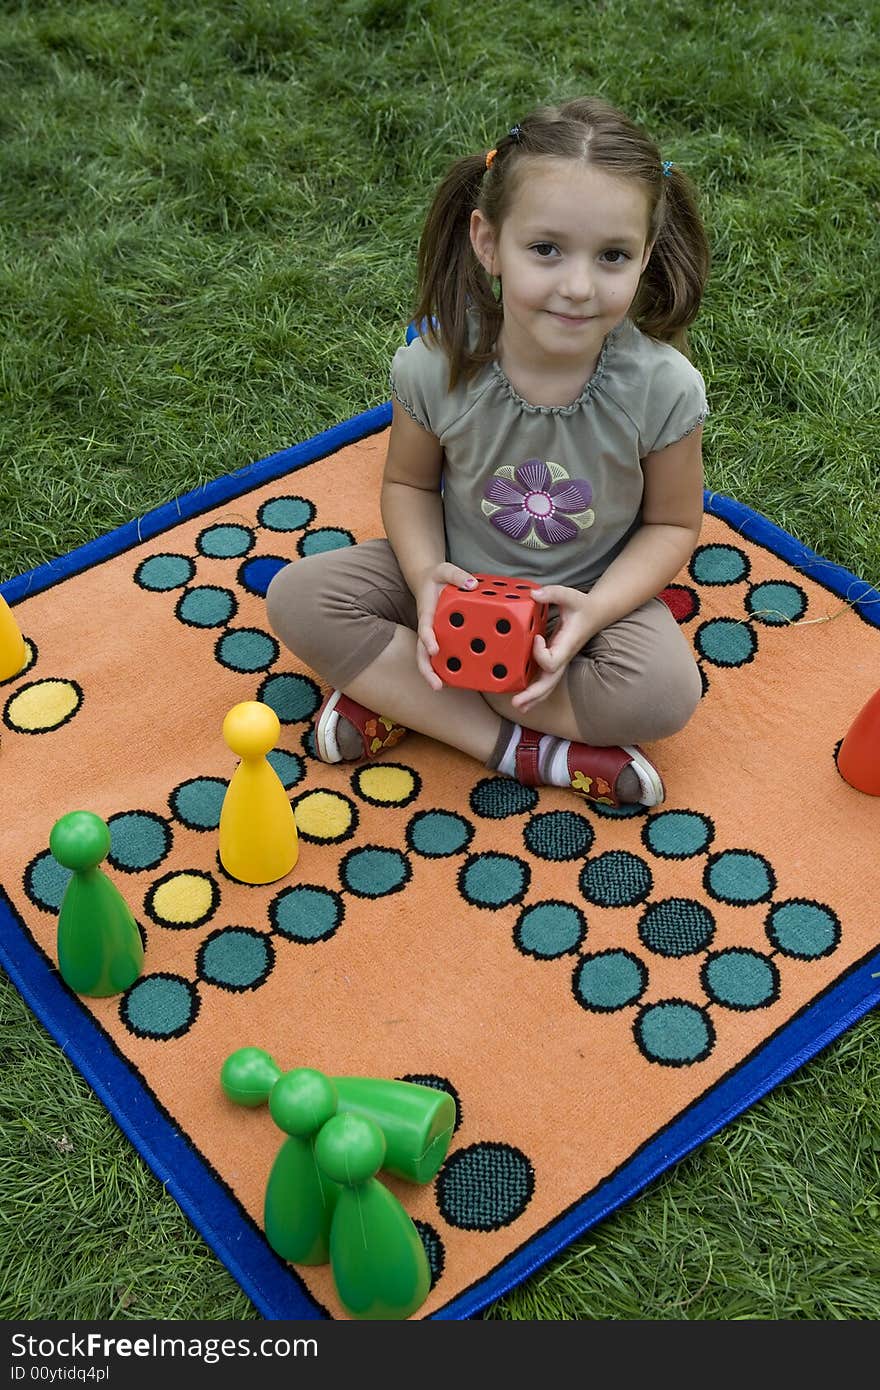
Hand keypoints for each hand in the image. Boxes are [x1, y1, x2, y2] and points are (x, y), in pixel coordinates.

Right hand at [413, 562, 477, 689]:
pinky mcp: (442, 638)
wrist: (428, 581)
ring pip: (428, 658)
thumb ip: (457, 575)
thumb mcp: (445, 569)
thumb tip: (472, 585)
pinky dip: (447, 667)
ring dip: (434, 674)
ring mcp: (433, 635)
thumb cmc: (437, 577)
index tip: (434, 650)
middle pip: (421, 653)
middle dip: (427, 671)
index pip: (425, 628)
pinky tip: (459, 678)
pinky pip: (442, 654)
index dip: (428, 639)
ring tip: (444, 689)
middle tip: (437, 686)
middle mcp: (428, 627)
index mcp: (427, 612)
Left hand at [510, 584, 595, 716]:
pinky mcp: (555, 660)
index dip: (540, 653)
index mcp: (567, 644)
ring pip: (549, 685)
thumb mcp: (570, 595)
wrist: (596, 613)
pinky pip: (546, 679)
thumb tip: (534, 594)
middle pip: (550, 682)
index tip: (535, 637)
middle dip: (534, 693)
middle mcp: (563, 657)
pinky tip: (523, 699)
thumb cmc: (582, 605)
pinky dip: (535, 691)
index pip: (552, 660)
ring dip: (534, 697)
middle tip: (517, 702)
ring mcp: (560, 661)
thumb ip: (553, 593)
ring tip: (518, 706)